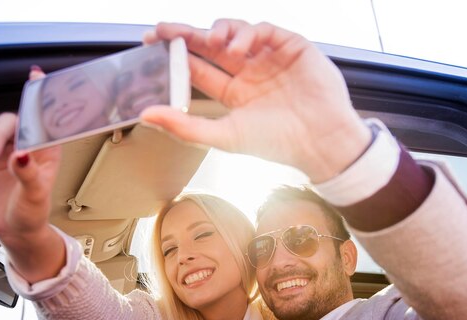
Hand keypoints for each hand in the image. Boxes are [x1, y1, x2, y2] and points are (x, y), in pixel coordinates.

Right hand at [0, 69, 65, 280]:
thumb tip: (21, 155)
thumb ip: (29, 175)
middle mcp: (29, 145)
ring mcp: (9, 148)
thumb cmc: (32, 214)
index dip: (41, 96)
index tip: (37, 74)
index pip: (46, 119)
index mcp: (49, 151)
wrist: (13, 229)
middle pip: (11, 120)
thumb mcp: (35, 197)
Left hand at [142, 19, 371, 182]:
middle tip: (164, 29)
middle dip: (187, 34)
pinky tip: (238, 47)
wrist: (320, 142)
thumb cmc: (276, 143)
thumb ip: (185, 126)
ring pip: (235, 32)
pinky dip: (247, 33)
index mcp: (233, 92)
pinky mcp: (291, 47)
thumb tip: (146, 115)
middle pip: (211, 45)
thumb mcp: (225, 135)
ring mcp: (269, 58)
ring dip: (218, 32)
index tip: (152, 44)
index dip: (176, 55)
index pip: (199, 68)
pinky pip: (263, 30)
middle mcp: (249, 73)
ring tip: (212, 43)